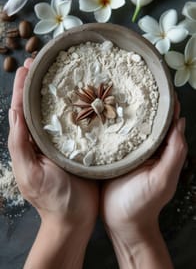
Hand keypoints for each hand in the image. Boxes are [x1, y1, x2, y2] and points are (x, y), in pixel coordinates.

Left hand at [8, 59, 98, 268]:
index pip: (23, 108)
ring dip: (57, 89)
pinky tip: (83, 93)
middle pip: (40, 103)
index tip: (27, 65)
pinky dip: (77, 105)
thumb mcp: (30, 172)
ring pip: (58, 109)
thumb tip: (14, 113)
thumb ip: (20, 145)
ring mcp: (63, 140)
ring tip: (62, 69)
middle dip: (39, 81)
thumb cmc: (52, 198)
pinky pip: (77, 120)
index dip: (24, 86)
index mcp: (29, 141)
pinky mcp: (81, 144)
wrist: (75, 218)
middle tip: (43, 60)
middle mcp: (44, 137)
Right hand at [101, 97, 186, 268]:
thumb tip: (180, 122)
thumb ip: (175, 152)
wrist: (122, 223)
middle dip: (143, 101)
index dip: (166, 103)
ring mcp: (127, 150)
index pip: (166, 122)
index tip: (160, 83)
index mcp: (160, 149)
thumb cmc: (145, 203)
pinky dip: (109, 122)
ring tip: (116, 89)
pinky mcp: (110, 155)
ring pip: (128, 124)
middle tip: (135, 79)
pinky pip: (111, 135)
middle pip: (146, 119)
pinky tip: (101, 111)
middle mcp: (145, 146)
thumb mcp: (163, 178)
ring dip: (125, 109)